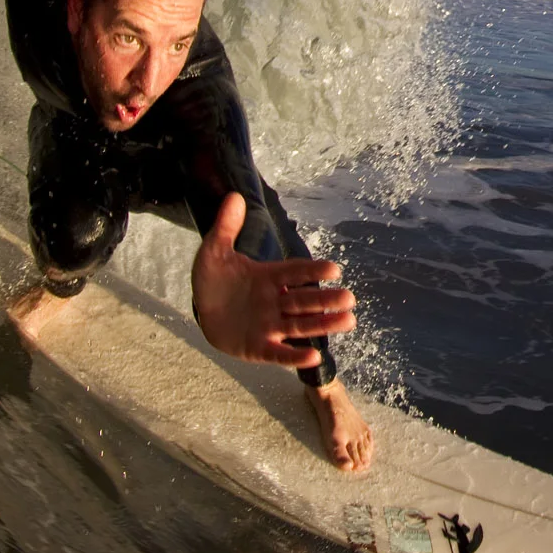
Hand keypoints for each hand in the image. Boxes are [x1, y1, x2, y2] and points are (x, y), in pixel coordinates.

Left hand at [193, 193, 355, 365]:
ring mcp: (269, 325)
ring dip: (323, 324)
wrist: (203, 311)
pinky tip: (314, 356)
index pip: (294, 272)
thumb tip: (234, 196)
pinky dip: (295, 356)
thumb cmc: (214, 280)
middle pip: (304, 300)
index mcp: (268, 277)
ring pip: (300, 325)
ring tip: (348, 322)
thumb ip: (226, 227)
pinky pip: (279, 353)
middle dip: (326, 300)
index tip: (334, 269)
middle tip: (350, 299)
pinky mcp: (258, 348)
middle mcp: (274, 302)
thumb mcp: (214, 252)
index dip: (312, 271)